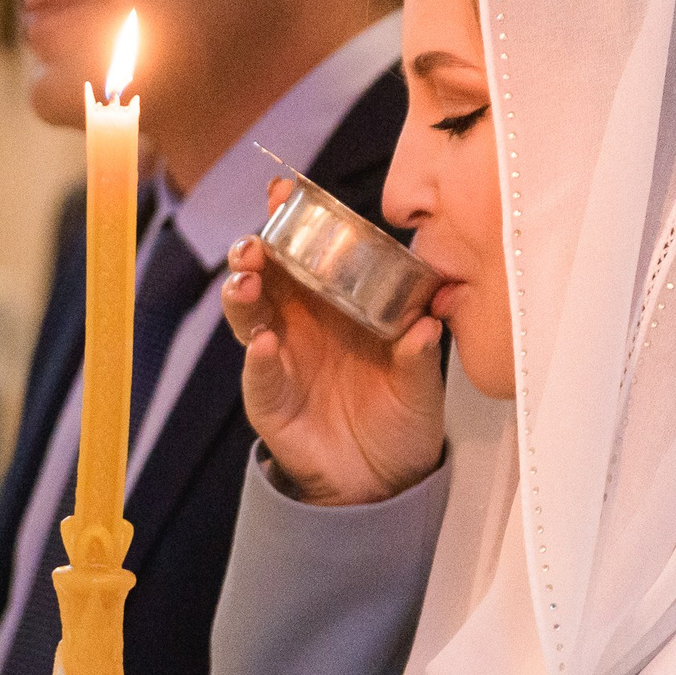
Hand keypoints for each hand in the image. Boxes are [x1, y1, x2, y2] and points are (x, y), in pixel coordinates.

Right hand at [222, 183, 445, 504]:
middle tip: (257, 239)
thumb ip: (422, 352)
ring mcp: (281, 359)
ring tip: (249, 279)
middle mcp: (300, 324)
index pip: (305, 253)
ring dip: (243, 292)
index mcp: (334, 305)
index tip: (283, 193)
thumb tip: (431, 323)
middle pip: (264, 274)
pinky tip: (267, 344)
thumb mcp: (422, 381)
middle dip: (253, 249)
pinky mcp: (271, 399)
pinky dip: (261, 357)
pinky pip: (261, 373)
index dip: (290, 222)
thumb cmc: (400, 416)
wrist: (385, 481)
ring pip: (249, 314)